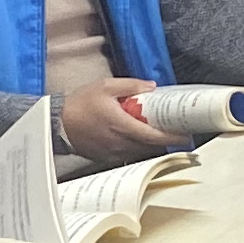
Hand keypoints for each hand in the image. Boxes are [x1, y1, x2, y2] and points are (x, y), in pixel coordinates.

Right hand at [60, 79, 180, 163]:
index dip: (171, 137)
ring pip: (140, 151)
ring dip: (151, 144)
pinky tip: (139, 138)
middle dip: (165, 140)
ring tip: (159, 133)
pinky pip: (128, 154)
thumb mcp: (106, 86)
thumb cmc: (80, 104)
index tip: (186, 135)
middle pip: (150, 146)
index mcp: (121, 125)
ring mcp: (113, 152)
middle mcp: (120, 142)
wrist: (57, 123)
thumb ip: (131, 86)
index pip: (152, 135)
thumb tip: (152, 87)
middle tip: (177, 131)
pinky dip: (137, 147)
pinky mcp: (107, 157)